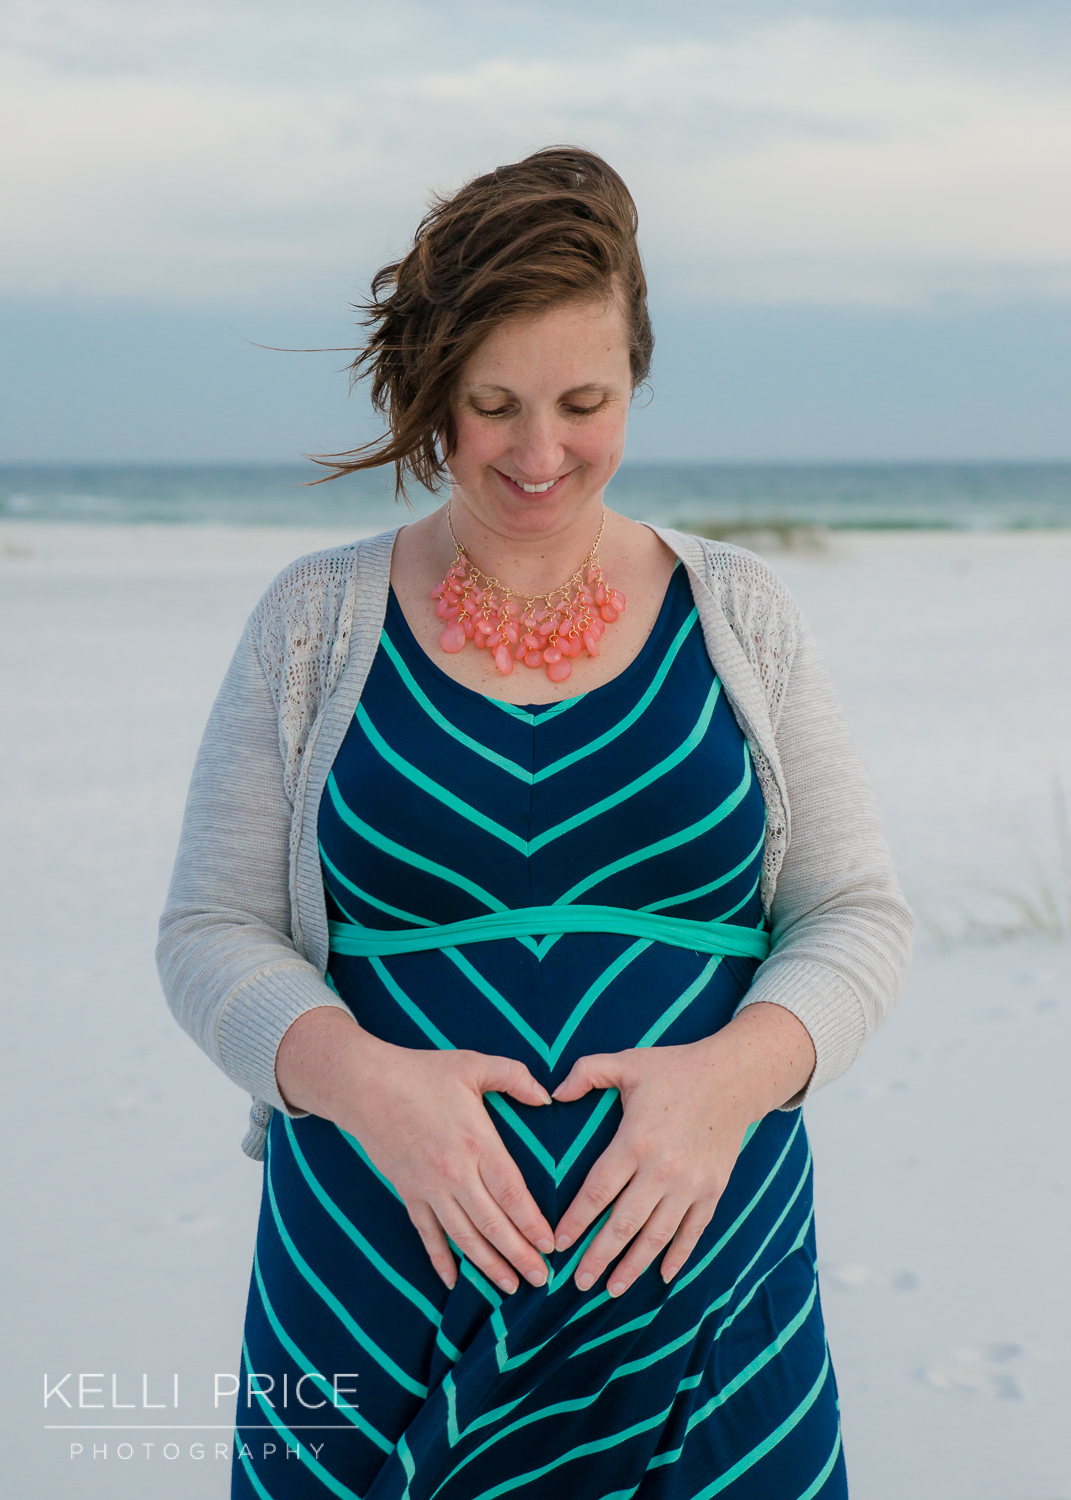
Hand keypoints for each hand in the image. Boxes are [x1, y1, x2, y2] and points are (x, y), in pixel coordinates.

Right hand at [275, 1009, 554, 1293]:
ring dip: (488, 1265)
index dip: (531, 1223)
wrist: (365, 1085)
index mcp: (476, 1141)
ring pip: (463, 1237)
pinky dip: (440, 1260)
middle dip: (519, 1255)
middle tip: (541, 1280)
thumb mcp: (473, 1064)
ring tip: (510, 1287)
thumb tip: (548, 1097)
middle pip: (491, 1224)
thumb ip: (514, 1077)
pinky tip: (453, 1282)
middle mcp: (454, 1172)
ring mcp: (429, 1187)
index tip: (551, 1246)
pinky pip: (427, 1234)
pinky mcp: (408, 1192)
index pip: (511, 1192)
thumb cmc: (422, 1072)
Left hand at [550, 1002, 815, 1296]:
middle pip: (624, 1224)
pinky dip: (678, 1255)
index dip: (576, 1221)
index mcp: (635, 1140)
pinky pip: (693, 1231)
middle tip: (578, 1283)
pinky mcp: (713, 1190)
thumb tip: (553, 1094)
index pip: (598, 1191)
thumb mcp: (627, 1062)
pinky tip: (663, 1276)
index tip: (557, 1244)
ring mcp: (690, 1184)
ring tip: (612, 1289)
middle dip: (599, 1256)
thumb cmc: (675, 1069)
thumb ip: (586, 1073)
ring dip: (634, 1266)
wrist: (734, 1077)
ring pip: (657, 1235)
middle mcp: (662, 1169)